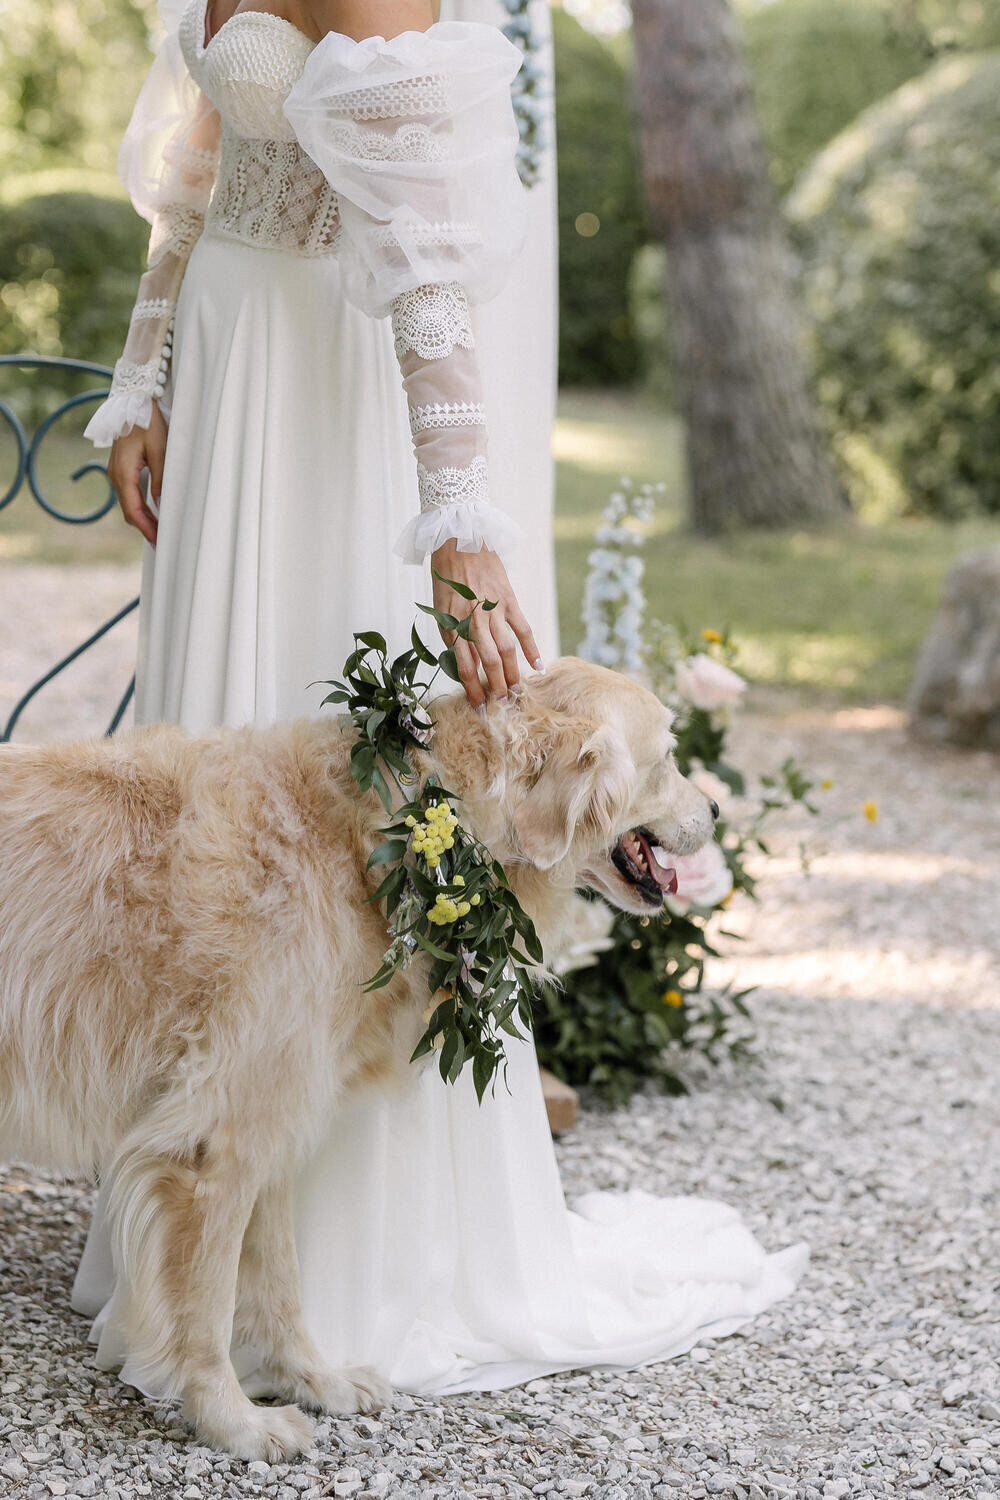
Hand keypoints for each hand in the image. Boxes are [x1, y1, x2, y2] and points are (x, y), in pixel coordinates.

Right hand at [107, 401, 166, 546]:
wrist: (133, 401)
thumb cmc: (148, 424)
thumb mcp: (160, 451)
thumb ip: (160, 479)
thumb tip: (161, 504)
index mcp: (124, 473)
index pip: (133, 510)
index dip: (146, 528)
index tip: (158, 541)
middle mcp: (115, 475)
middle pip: (128, 510)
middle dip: (144, 527)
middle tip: (162, 542)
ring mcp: (115, 471)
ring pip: (127, 503)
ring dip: (141, 518)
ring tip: (159, 530)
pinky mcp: (120, 468)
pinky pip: (127, 493)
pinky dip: (138, 506)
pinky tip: (151, 512)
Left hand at [431, 540, 542, 708]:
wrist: (459, 539)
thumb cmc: (446, 574)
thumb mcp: (440, 606)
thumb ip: (451, 632)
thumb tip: (462, 659)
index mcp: (454, 624)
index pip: (464, 667)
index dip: (473, 690)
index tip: (479, 706)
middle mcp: (473, 620)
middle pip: (488, 663)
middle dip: (496, 687)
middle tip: (502, 705)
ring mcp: (493, 610)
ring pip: (506, 650)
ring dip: (513, 674)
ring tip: (517, 692)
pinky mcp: (508, 599)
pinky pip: (523, 628)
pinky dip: (532, 648)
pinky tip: (538, 665)